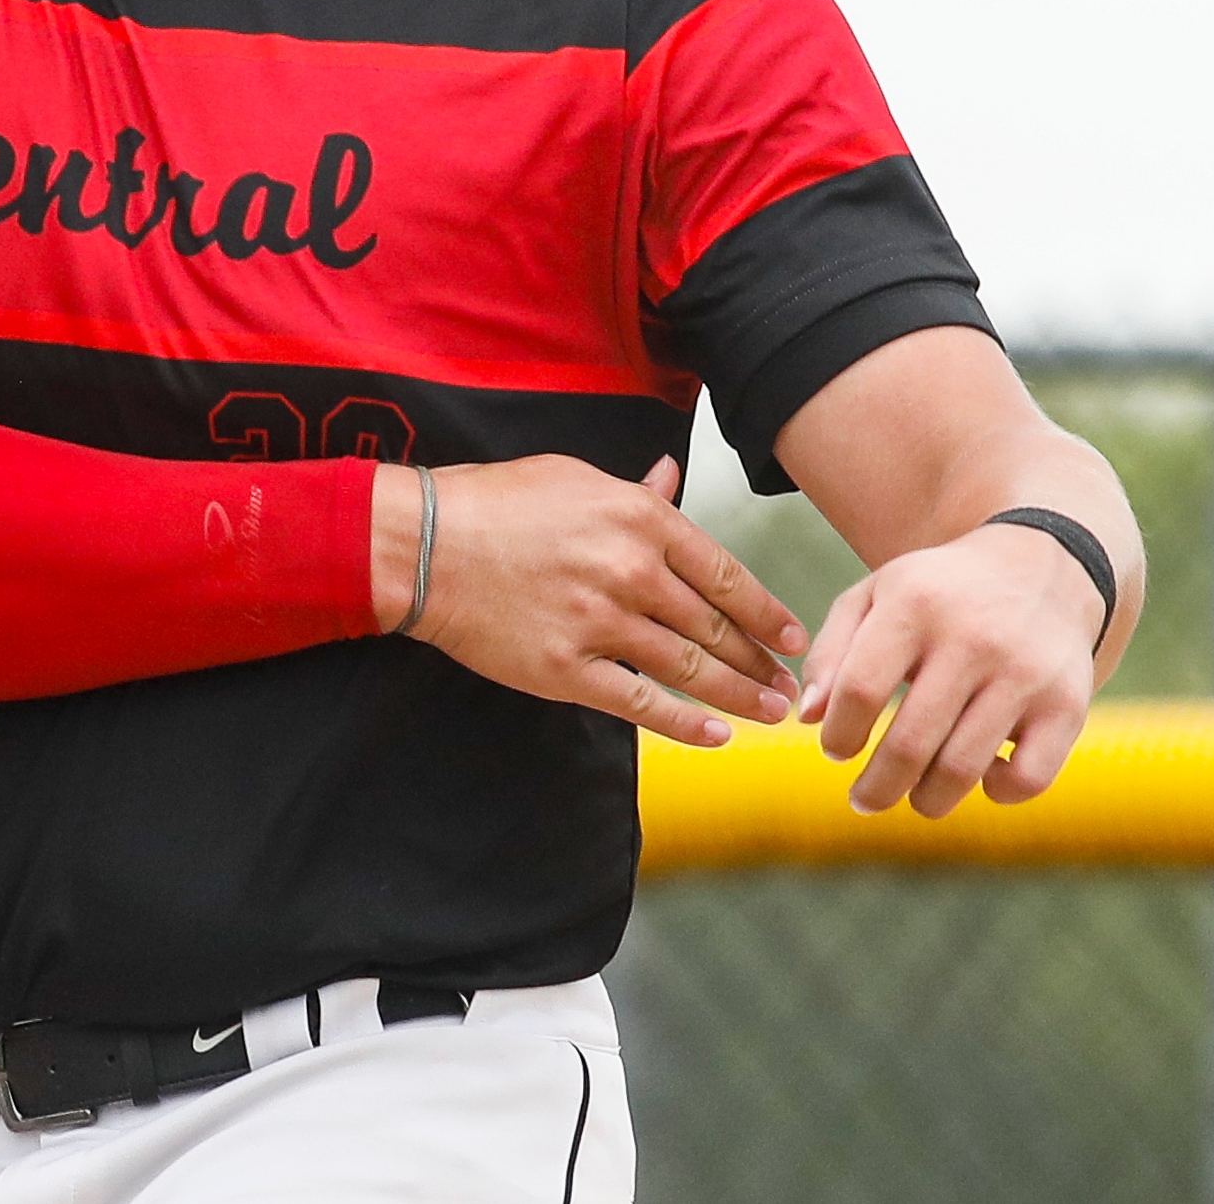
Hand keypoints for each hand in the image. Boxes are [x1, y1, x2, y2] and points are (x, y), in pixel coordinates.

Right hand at [396, 456, 803, 745]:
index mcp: (639, 519)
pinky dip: (684, 723)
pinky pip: (639, 703)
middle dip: (761, 660)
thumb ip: (633, 491)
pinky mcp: (565, 668)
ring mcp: (599, 623)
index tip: (794, 635)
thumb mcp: (571, 478)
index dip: (768, 611)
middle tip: (790, 684)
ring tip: (769, 712)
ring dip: (738, 694)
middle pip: (715, 627)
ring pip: (689, 668)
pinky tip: (716, 734)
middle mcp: (630, 571)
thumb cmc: (492, 503)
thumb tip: (672, 478)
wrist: (419, 544)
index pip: (726, 574)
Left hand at [797, 518, 1105, 815]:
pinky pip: (1028, 777)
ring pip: (962, 768)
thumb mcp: (876, 596)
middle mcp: (972, 638)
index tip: (837, 751)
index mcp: (914, 605)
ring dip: (928, 800)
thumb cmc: (939, 594)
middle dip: (876, 787)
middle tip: (864, 801)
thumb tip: (809, 716)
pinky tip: (982, 778)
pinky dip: (998, 792)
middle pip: (909, 742)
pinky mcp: (1068, 705)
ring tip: (914, 798)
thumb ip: (832, 652)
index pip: (860, 690)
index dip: (839, 735)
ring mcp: (1024, 674)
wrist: (1044, 568)